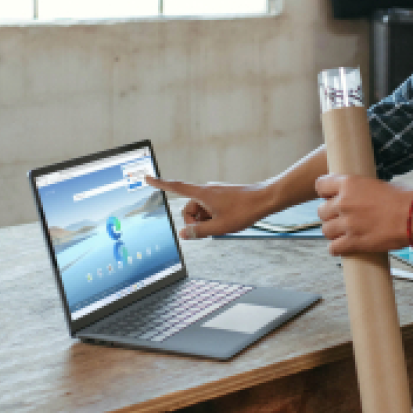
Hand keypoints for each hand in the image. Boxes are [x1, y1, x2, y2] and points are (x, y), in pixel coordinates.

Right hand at [144, 175, 272, 240]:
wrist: (265, 200)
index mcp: (202, 194)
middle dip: (195, 222)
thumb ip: (199, 232)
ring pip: (200, 211)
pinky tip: (226, 221)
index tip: (147, 178)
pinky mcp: (221, 197)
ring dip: (205, 221)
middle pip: (188, 209)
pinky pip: (209, 209)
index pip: (176, 187)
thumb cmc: (244, 211)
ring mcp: (214, 194)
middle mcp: (206, 191)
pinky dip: (212, 218)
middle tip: (211, 230)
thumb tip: (182, 234)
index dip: (160, 184)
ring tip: (223, 224)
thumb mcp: (220, 227)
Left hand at [314, 175, 410, 258]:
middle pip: (321, 211)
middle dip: (331, 215)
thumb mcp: (376, 184)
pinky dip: (337, 248)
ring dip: (334, 232)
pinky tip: (344, 245)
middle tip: (343, 217)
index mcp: (348, 183)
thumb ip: (359, 190)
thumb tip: (355, 197)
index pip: (320, 185)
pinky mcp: (353, 242)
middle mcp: (343, 202)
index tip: (332, 197)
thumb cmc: (403, 197)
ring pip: (325, 230)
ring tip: (346, 232)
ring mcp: (347, 223)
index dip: (325, 193)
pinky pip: (333, 248)